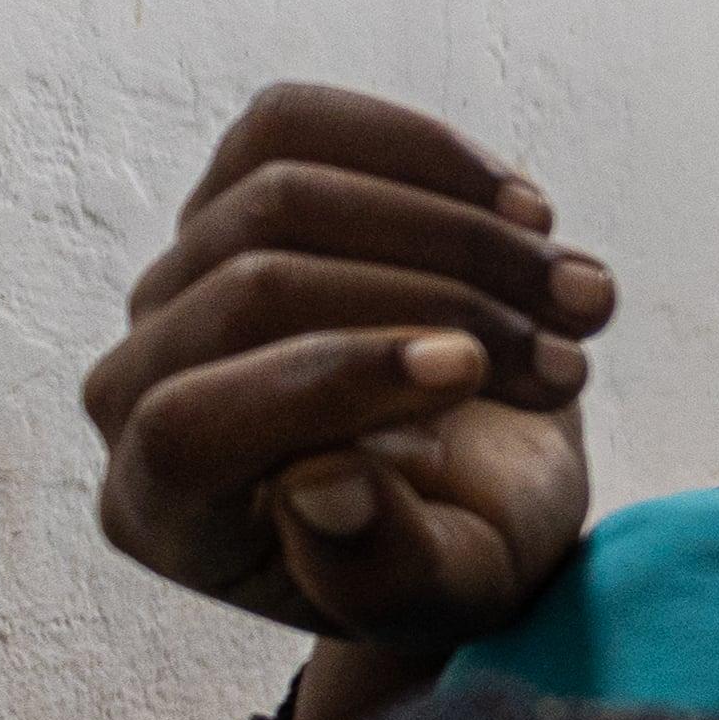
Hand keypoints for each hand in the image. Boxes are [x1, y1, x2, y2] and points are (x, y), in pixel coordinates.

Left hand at [83, 82, 610, 652]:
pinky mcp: (229, 193)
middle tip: (574, 358)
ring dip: (461, 232)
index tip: (469, 368)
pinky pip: (293, 123)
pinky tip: (521, 209)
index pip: (191, 426)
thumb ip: (378, 571)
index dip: (326, 382)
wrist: (481, 479)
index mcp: (163, 510)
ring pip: (282, 193)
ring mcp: (176, 278)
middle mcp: (137, 384)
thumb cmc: (456, 546)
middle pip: (254, 290)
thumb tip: (315, 482)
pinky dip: (423, 151)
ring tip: (580, 296)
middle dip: (439, 303)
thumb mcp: (448, 596)